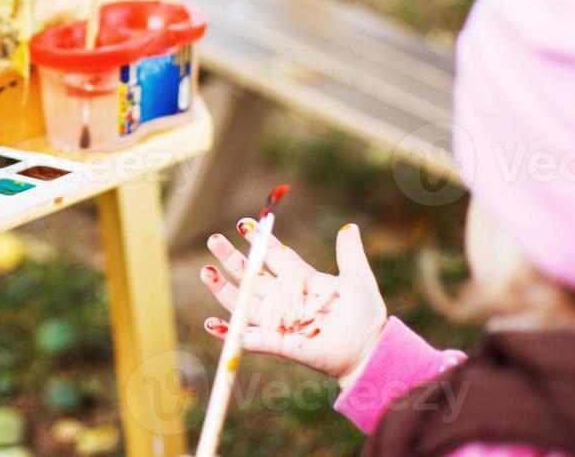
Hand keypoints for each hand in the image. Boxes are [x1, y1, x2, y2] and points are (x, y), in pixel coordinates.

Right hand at [200, 221, 386, 386]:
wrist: (367, 350)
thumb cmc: (365, 315)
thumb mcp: (358, 278)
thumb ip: (349, 253)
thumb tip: (349, 226)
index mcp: (300, 279)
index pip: (273, 255)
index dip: (259, 240)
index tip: (245, 224)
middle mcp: (283, 297)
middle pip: (250, 274)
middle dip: (230, 258)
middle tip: (213, 239)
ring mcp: (277, 319)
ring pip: (242, 301)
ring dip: (222, 288)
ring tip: (206, 271)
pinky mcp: (275, 342)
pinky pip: (245, 337)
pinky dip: (227, 332)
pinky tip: (210, 324)